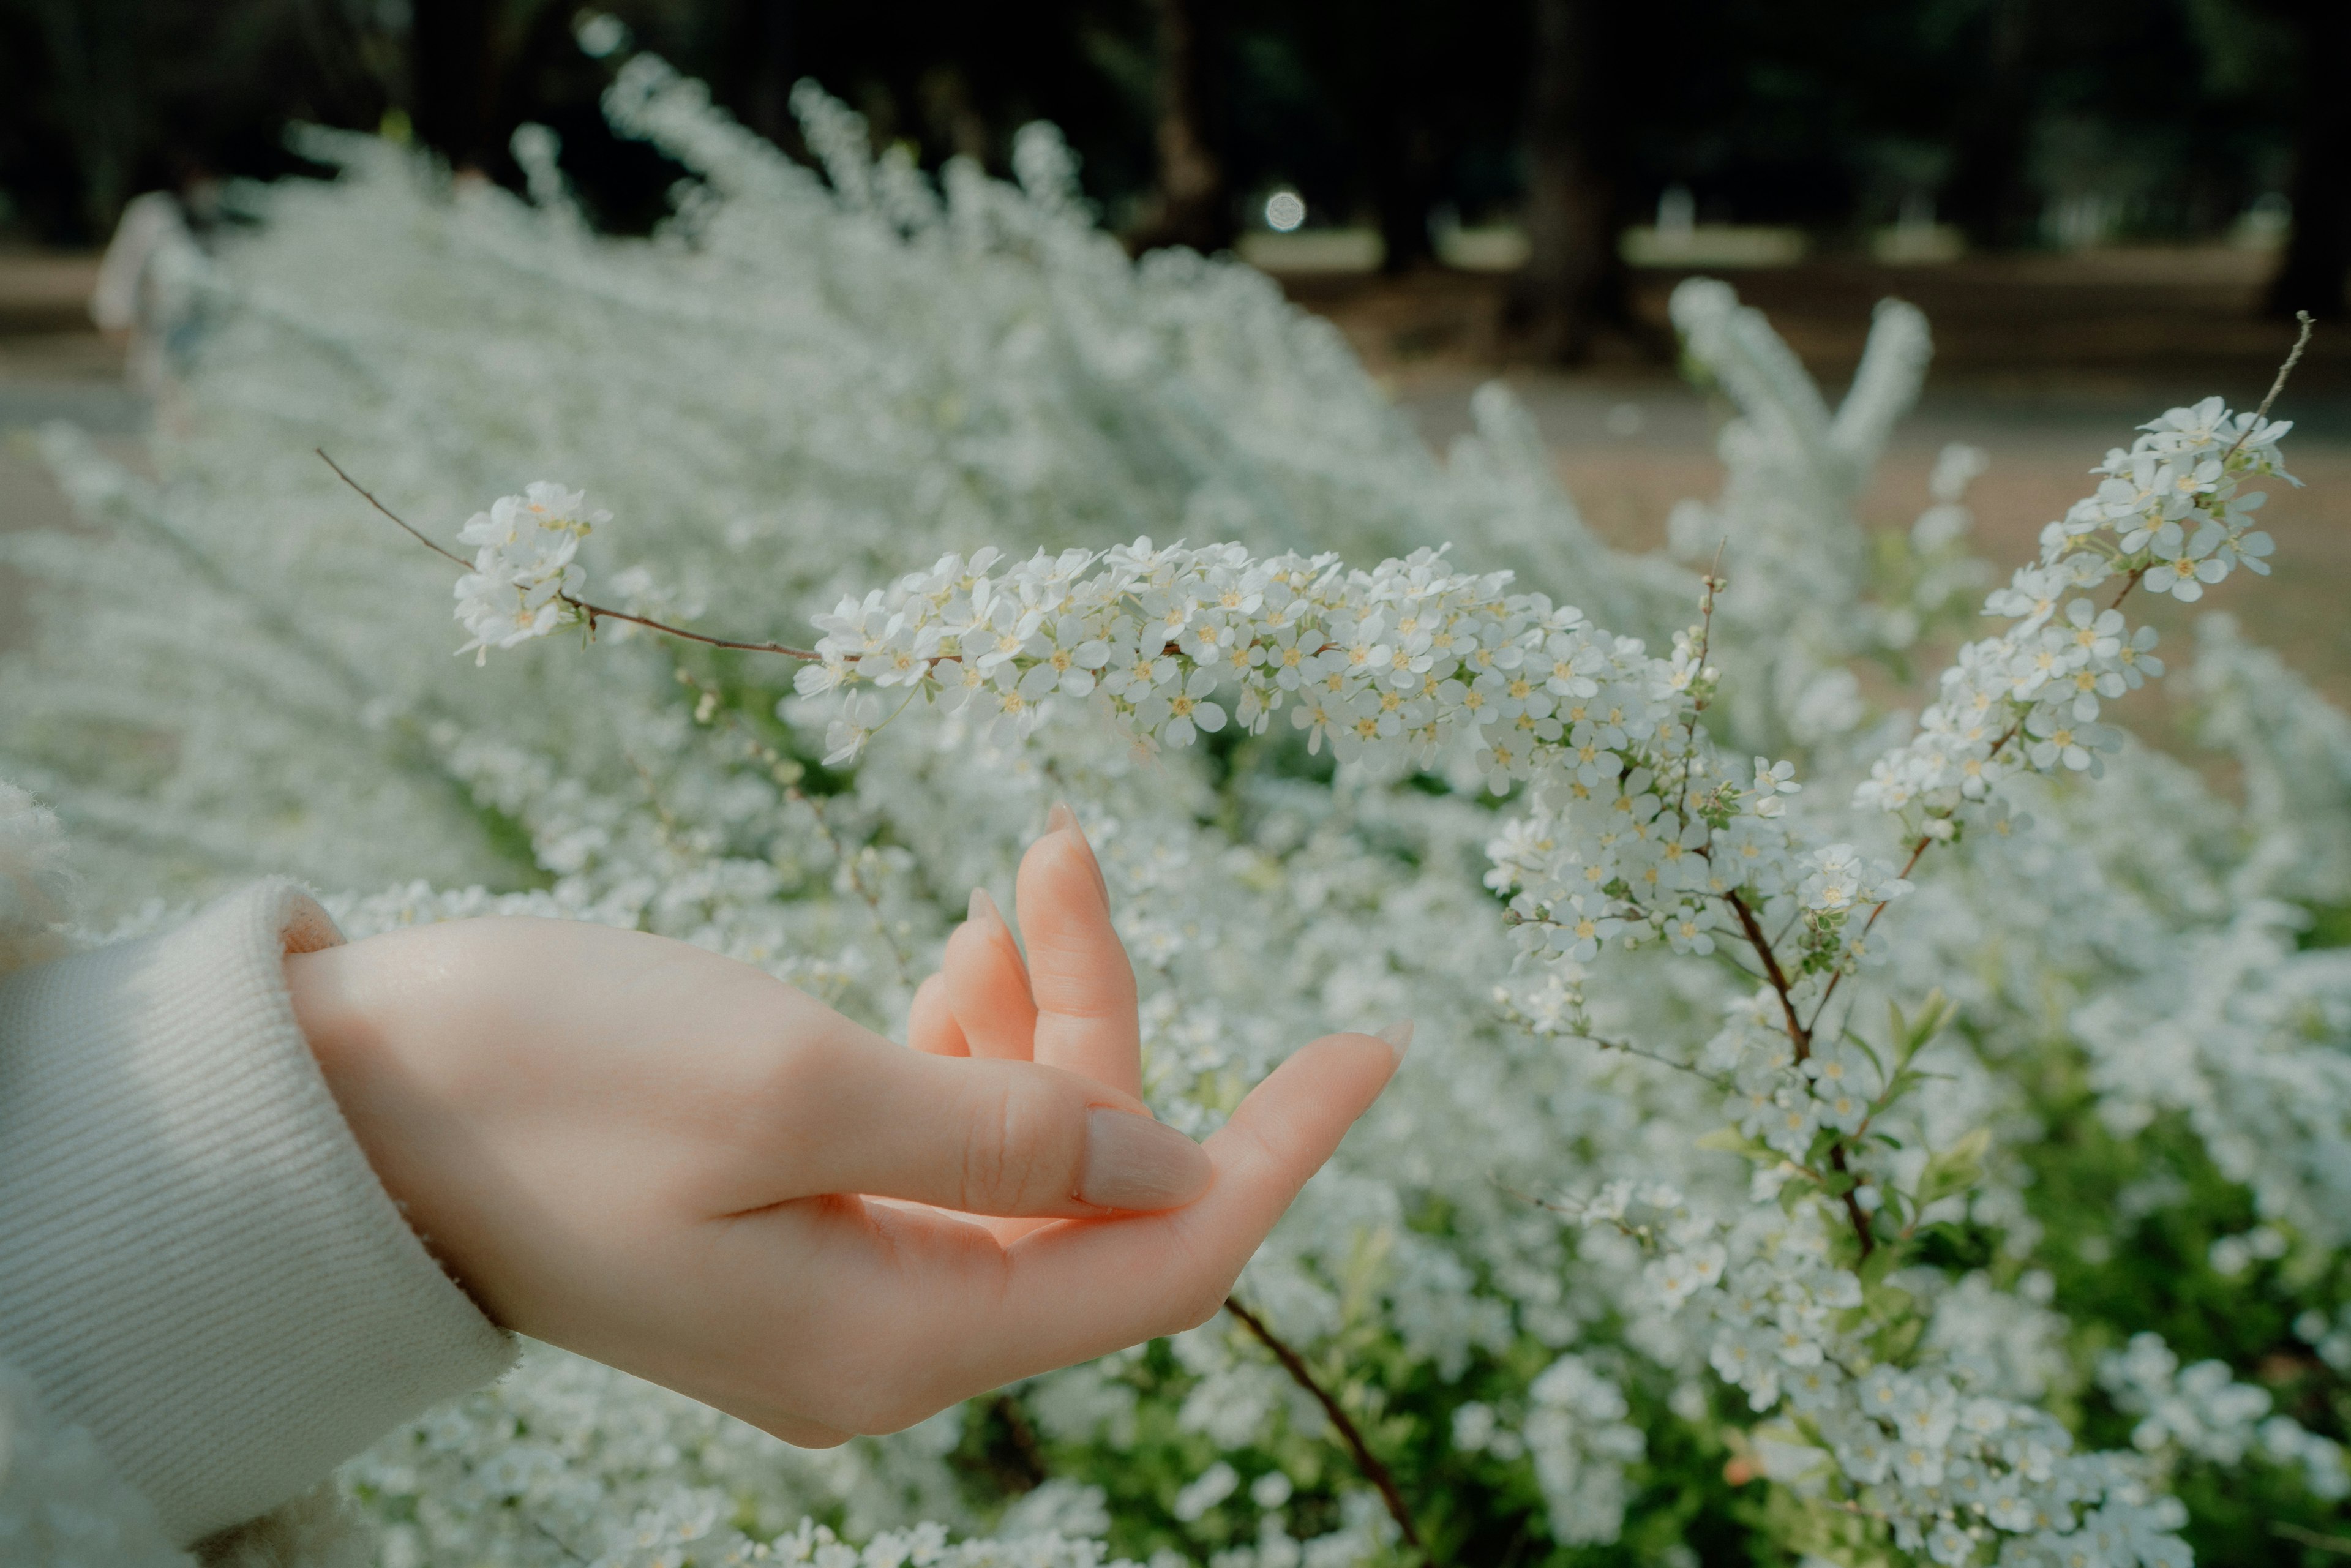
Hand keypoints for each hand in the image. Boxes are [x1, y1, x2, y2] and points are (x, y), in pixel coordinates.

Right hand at [286, 808, 1402, 1445]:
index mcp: (898, 1335)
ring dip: (1041, 1009)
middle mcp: (884, 1328)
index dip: (1280, 1152)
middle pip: (1089, 1185)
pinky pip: (939, 1133)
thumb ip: (999, 1135)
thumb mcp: (790, 1090)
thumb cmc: (545, 1079)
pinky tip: (963, 942)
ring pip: (1020, 1146)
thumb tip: (1168, 1162)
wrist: (343, 1096)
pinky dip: (970, 1034)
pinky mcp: (790, 1207)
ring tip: (1021, 874)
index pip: (1160, 1265)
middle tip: (1063, 850)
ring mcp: (836, 1272)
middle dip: (1108, 1016)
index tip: (1375, 1038)